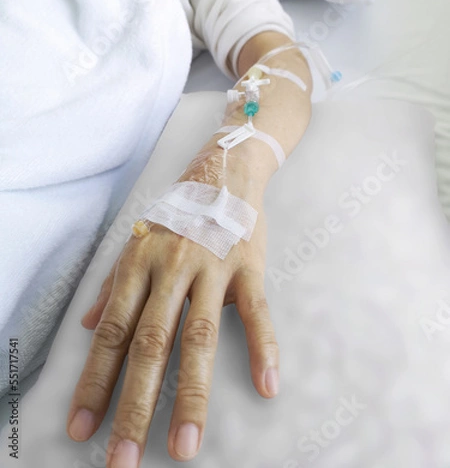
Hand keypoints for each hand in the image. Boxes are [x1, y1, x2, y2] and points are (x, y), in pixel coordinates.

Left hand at [66, 147, 279, 466]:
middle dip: (134, 405)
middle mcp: (173, 268)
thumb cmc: (178, 210)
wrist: (224, 172)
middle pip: (151, 343)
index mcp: (141, 263)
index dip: (95, 381)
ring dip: (191, 394)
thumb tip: (87, 327)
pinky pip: (257, 312)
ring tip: (184, 445)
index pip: (113, 331)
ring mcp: (213, 268)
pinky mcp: (249, 267)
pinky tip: (266, 385)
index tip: (83, 428)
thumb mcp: (138, 239)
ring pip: (200, 336)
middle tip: (123, 460)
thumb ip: (112, 284)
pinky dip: (264, 348)